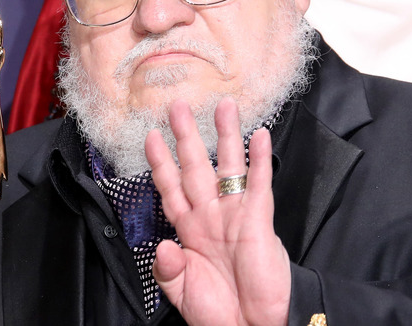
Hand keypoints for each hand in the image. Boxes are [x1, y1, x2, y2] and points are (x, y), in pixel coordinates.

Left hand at [146, 98, 290, 325]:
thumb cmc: (218, 313)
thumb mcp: (181, 293)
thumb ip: (168, 269)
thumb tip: (162, 246)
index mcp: (189, 230)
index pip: (171, 187)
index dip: (161, 163)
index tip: (151, 137)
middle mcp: (211, 215)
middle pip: (196, 167)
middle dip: (187, 136)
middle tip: (177, 107)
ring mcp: (235, 215)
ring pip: (229, 166)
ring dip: (227, 135)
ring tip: (225, 106)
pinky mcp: (259, 220)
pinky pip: (259, 184)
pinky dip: (260, 159)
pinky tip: (260, 135)